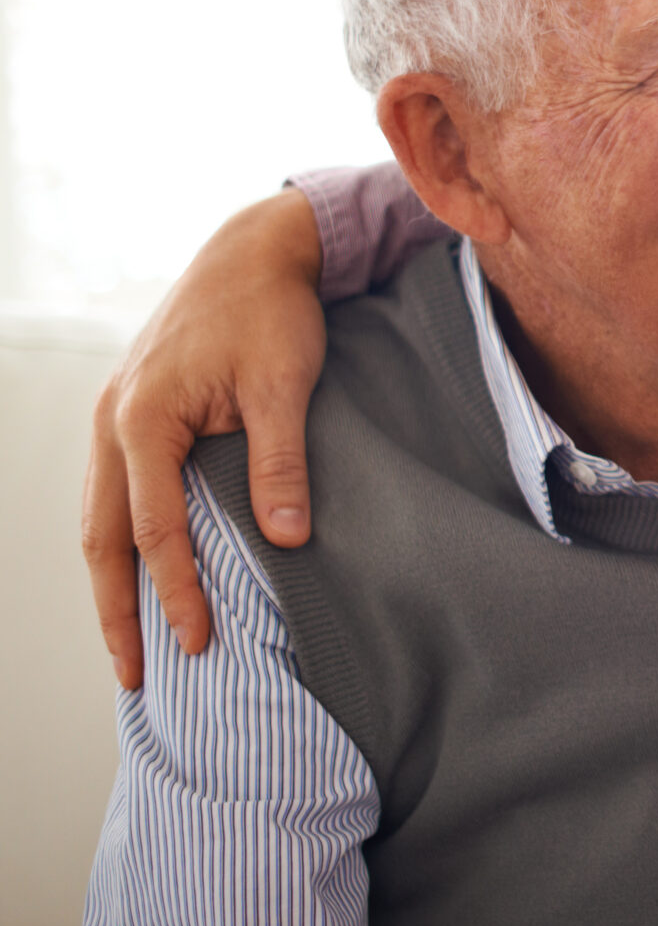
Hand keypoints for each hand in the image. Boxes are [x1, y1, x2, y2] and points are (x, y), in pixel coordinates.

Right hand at [83, 189, 327, 688]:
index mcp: (144, 418)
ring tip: (130, 643)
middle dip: (119, 610)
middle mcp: (113, 421)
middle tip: (136, 677)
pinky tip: (140, 571)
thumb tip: (289, 541)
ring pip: (99, 518)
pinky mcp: (132, 410)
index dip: (174, 590)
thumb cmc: (273, 311)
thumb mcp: (284, 385)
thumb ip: (281, 463)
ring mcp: (114, 415)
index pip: (154, 528)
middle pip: (103, 538)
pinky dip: (121, 539)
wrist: (256, 248)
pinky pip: (114, 491)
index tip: (196, 642)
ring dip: (113, 581)